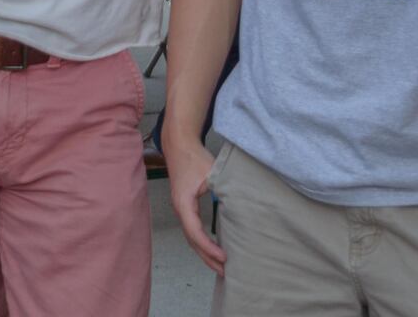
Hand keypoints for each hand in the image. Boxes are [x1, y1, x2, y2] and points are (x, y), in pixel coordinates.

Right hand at [164, 136, 225, 274]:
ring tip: (220, 266)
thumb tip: (239, 209)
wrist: (178, 144)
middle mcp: (180, 209)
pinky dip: (202, 242)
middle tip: (225, 272)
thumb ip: (223, 191)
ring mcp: (181, 208)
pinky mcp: (185, 205)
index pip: (196, 233)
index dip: (209, 248)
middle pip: (192, 241)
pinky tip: (213, 247)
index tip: (225, 257)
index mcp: (184, 204)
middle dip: (207, 258)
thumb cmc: (194, 158)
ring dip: (204, 252)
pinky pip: (192, 229)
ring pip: (191, 237)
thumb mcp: (212, 174)